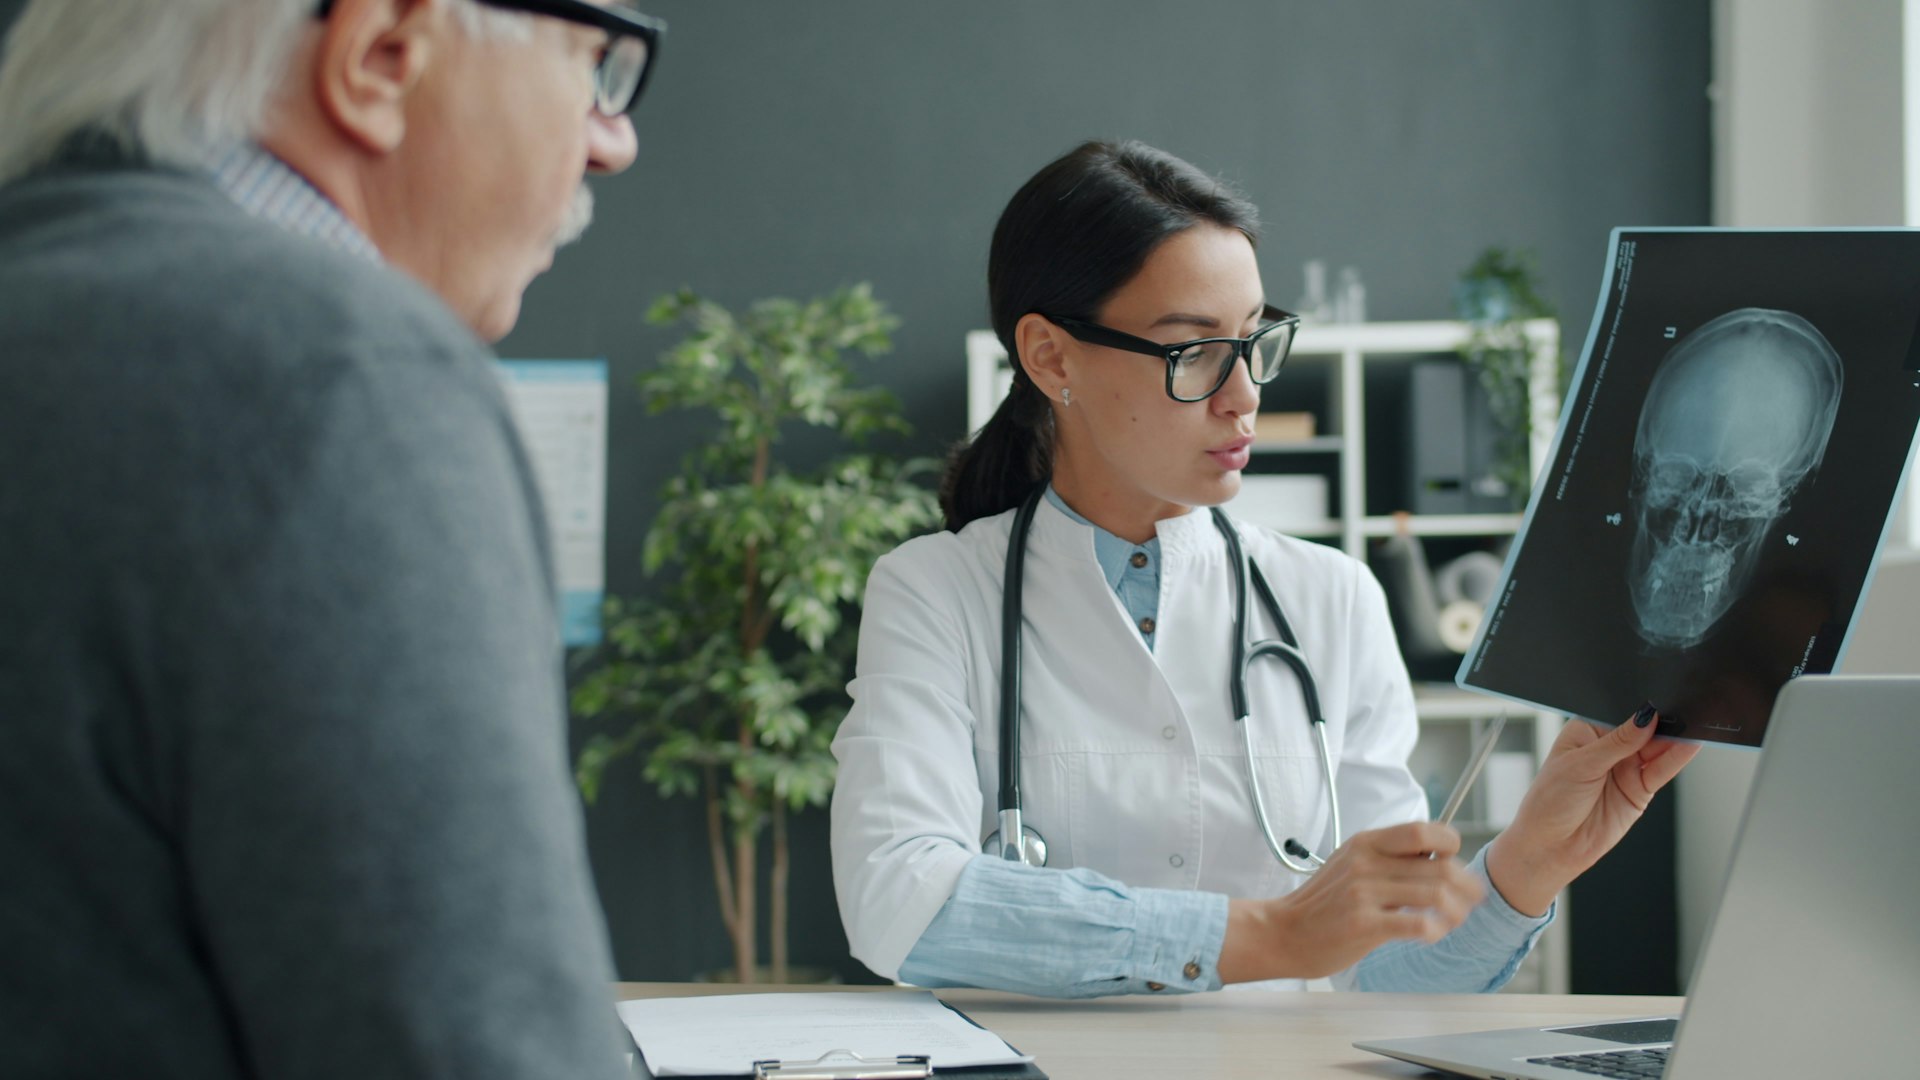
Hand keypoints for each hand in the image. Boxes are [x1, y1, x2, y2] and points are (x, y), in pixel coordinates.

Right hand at [1220, 822, 1484, 982]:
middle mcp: (1366, 862)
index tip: (1455, 862)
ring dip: (1456, 911)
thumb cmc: (1322, 904)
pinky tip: (1431, 934)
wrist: (1282, 932)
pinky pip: (1417, 924)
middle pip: (1438, 866)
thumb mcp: (1350, 865)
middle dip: (1466, 885)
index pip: (1422, 831)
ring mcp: (1363, 892)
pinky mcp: (1363, 924)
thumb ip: (1388, 858)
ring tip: (1454, 920)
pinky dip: (1435, 930)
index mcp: (1366, 843)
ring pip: (1435, 894)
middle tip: (1472, 899)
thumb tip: (1435, 856)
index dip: (1449, 844)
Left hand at [1486, 706, 1699, 916]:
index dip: (1637, 706)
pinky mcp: (1639, 790)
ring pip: (1657, 749)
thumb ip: (1617, 742)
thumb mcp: (1580, 765)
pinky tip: (1689, 745)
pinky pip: (1662, 771)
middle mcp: (1608, 748)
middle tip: (1681, 709)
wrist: (1551, 848)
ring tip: (1691, 724)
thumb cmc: (1549, 802)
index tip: (1657, 698)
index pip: (1619, 712)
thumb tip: (1644, 718)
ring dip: (1674, 738)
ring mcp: (1625, 768)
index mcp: (1586, 732)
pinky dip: (1677, 759)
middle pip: (1643, 729)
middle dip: (1662, 720)